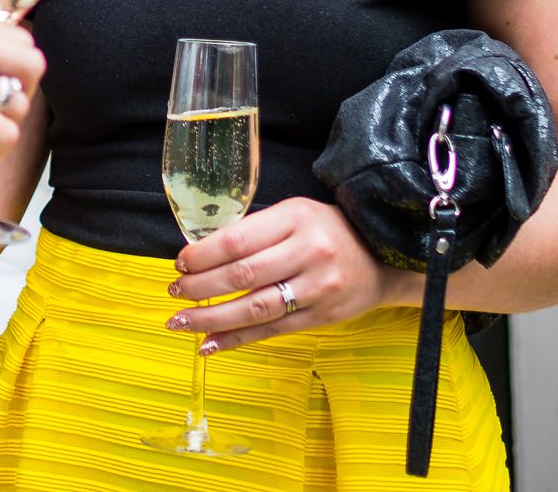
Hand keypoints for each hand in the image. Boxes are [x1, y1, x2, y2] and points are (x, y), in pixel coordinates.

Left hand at [164, 198, 414, 354]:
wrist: (384, 259)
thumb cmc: (328, 230)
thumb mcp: (295, 213)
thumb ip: (256, 230)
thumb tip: (203, 252)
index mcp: (296, 219)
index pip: (239, 239)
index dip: (203, 254)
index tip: (180, 262)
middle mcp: (307, 253)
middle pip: (242, 275)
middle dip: (200, 286)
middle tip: (173, 291)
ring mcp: (316, 288)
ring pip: (254, 308)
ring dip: (211, 318)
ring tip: (180, 321)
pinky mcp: (321, 317)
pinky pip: (271, 332)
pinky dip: (236, 339)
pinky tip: (209, 345)